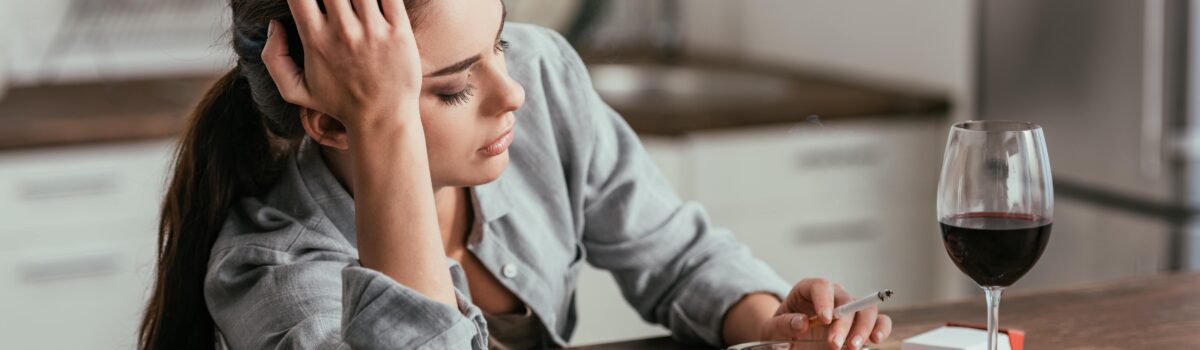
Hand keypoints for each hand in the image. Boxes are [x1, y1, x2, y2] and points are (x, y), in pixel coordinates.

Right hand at [262, 0, 421, 128]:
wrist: (382, 120)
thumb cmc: (339, 104)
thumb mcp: (295, 90)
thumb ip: (273, 58)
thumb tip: (274, 24)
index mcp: (316, 40)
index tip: (307, 0)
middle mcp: (343, 31)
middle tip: (334, 4)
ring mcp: (373, 30)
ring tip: (353, 5)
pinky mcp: (399, 32)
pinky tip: (374, 3)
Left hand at [760, 279, 891, 349]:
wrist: (790, 341)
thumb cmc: (781, 330)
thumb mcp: (773, 329)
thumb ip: (783, 324)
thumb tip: (801, 322)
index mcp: (808, 290)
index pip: (821, 286)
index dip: (825, 300)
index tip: (824, 319)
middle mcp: (832, 296)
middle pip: (846, 300)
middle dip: (842, 323)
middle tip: (834, 344)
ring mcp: (849, 309)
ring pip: (866, 309)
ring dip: (863, 327)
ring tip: (853, 347)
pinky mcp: (861, 324)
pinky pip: (879, 321)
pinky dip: (881, 329)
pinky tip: (875, 339)